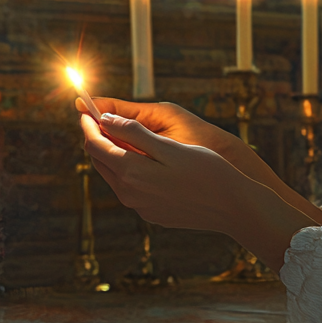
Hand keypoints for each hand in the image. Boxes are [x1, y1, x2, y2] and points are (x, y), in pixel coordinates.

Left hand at [81, 111, 321, 271]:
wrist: (233, 207)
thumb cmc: (207, 171)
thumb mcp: (170, 146)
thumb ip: (134, 133)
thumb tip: (105, 120)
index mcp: (131, 173)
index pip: (95, 145)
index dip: (88, 125)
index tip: (88, 109)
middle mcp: (129, 193)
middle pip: (100, 161)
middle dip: (98, 138)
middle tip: (102, 118)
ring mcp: (140, 206)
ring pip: (115, 175)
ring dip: (113, 154)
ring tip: (122, 134)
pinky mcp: (152, 213)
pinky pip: (132, 188)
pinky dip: (129, 169)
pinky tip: (145, 159)